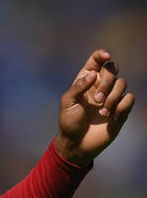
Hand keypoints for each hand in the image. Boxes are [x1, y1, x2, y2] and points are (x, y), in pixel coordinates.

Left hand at [54, 49, 134, 165]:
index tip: (106, 56)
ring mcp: (111, 97)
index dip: (101, 55)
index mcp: (85, 81)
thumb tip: (93, 74)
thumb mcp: (67, 102)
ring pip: (122, 83)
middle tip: (97, 100)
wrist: (77, 142)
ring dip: (112, 97)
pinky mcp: (121, 109)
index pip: (96, 61)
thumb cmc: (69, 121)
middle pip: (112, 69)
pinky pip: (129, 98)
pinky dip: (121, 106)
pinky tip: (111, 117)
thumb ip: (78, 87)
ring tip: (102, 112)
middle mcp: (100, 86)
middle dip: (106, 82)